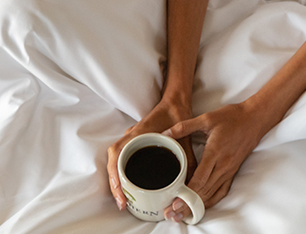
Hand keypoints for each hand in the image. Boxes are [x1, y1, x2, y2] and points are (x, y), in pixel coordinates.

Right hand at [106, 96, 194, 210]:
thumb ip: (188, 159)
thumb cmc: (177, 115)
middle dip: (115, 186)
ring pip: (116, 163)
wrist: (175, 102)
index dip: (115, 177)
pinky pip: (122, 160)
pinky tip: (129, 188)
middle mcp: (130, 137)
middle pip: (113, 163)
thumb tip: (192, 184)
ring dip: (117, 182)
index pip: (117, 155)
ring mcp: (130, 140)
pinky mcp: (134, 144)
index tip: (122, 194)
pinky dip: (122, 175)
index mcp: (138, 134)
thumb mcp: (184, 138)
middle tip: (123, 204)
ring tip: (124, 200)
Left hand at [161, 100, 270, 222]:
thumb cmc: (232, 117)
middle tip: (172, 212)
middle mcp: (223, 165)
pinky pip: (222, 191)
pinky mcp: (233, 171)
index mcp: (215, 153)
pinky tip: (202, 204)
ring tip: (183, 213)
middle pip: (204, 191)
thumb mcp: (207, 118)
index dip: (186, 193)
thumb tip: (165, 133)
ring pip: (212, 193)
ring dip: (198, 204)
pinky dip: (211, 200)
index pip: (199, 179)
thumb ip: (184, 126)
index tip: (174, 202)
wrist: (255, 119)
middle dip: (187, 203)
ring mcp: (229, 170)